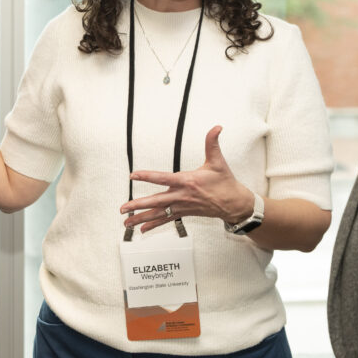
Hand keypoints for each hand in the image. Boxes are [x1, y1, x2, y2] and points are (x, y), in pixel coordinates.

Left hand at [119, 126, 253, 233]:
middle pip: (156, 201)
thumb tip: (216, 127)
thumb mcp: (218, 161)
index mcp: (187, 181)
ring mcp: (182, 206)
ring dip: (141, 218)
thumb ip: (213, 143)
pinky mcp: (184, 213)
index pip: (163, 178)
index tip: (134, 175)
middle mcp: (182, 196)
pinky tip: (142, 229)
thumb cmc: (224, 183)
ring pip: (159, 213)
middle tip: (123, 208)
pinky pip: (166, 220)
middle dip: (138, 205)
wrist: (234, 204)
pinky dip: (154, 224)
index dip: (148, 176)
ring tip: (126, 223)